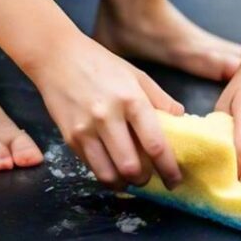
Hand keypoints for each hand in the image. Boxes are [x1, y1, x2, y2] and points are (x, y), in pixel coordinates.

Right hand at [30, 33, 183, 191]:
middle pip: (131, 167)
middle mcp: (109, 116)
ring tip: (131, 177)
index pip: (155, 144)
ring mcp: (87, 129)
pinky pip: (91, 167)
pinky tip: (112, 167)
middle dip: (145, 179)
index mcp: (132, 99)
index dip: (169, 168)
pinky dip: (105, 174)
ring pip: (109, 175)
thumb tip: (181, 119)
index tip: (175, 179)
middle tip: (151, 177)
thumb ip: (160, 99)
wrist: (59, 57)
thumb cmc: (102, 64)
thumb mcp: (137, 75)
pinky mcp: (70, 138)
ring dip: (124, 183)